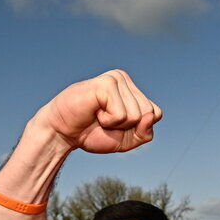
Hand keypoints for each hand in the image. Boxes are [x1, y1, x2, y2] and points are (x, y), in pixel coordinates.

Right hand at [33, 69, 161, 154]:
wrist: (63, 133)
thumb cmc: (93, 133)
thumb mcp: (127, 140)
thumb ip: (145, 132)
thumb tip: (152, 116)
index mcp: (132, 89)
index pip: (156, 113)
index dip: (138, 128)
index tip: (117, 125)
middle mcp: (124, 79)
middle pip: (148, 113)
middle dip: (128, 127)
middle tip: (106, 121)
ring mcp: (115, 79)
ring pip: (137, 115)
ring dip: (116, 124)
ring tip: (99, 115)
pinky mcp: (105, 84)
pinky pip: (122, 115)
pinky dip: (108, 121)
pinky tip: (95, 112)